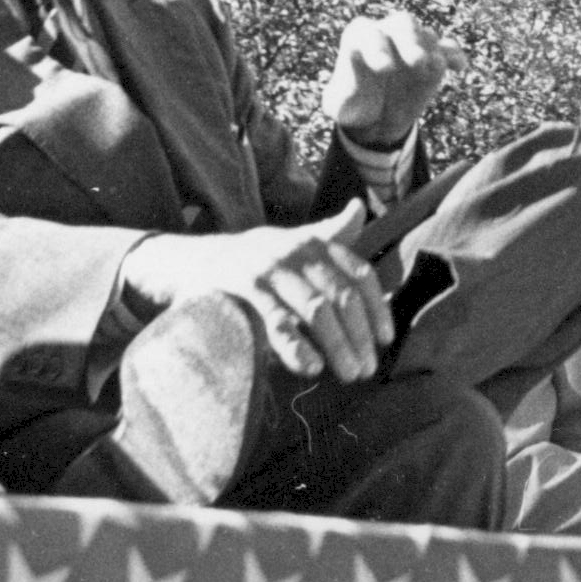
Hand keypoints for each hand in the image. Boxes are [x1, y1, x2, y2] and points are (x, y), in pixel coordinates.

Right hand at [123, 204, 391, 381]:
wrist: (194, 261)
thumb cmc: (254, 257)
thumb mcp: (292, 240)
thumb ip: (330, 233)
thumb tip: (359, 207)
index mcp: (315, 242)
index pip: (359, 273)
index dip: (377, 307)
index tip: (386, 340)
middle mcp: (296, 251)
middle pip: (342, 296)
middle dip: (360, 335)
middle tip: (367, 369)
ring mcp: (271, 268)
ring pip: (316, 310)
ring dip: (338, 346)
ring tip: (349, 373)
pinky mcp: (246, 288)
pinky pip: (278, 321)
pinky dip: (298, 346)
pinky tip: (311, 367)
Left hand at [321, 10, 466, 146]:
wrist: (376, 117)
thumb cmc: (352, 105)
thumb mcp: (339, 104)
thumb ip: (340, 89)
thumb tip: (351, 64)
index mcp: (359, 37)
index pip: (368, 34)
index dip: (376, 48)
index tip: (384, 69)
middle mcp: (388, 32)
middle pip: (403, 23)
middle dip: (410, 40)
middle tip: (417, 62)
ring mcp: (412, 42)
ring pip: (426, 36)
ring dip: (432, 50)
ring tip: (434, 68)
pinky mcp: (433, 56)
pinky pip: (448, 49)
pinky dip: (454, 55)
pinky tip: (459, 67)